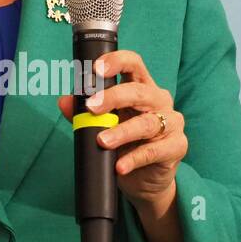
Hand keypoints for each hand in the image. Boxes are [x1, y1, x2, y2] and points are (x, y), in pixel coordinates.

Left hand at [56, 49, 187, 210]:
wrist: (144, 179)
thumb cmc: (125, 145)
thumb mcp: (103, 126)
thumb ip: (84, 114)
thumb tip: (63, 102)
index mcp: (142, 88)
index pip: (133, 64)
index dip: (116, 62)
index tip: (96, 69)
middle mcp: (159, 100)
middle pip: (139, 91)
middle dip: (113, 97)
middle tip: (91, 107)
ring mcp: (172, 123)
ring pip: (147, 122)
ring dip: (122, 132)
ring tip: (102, 141)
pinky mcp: (177, 146)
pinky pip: (155, 151)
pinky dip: (135, 159)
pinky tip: (120, 166)